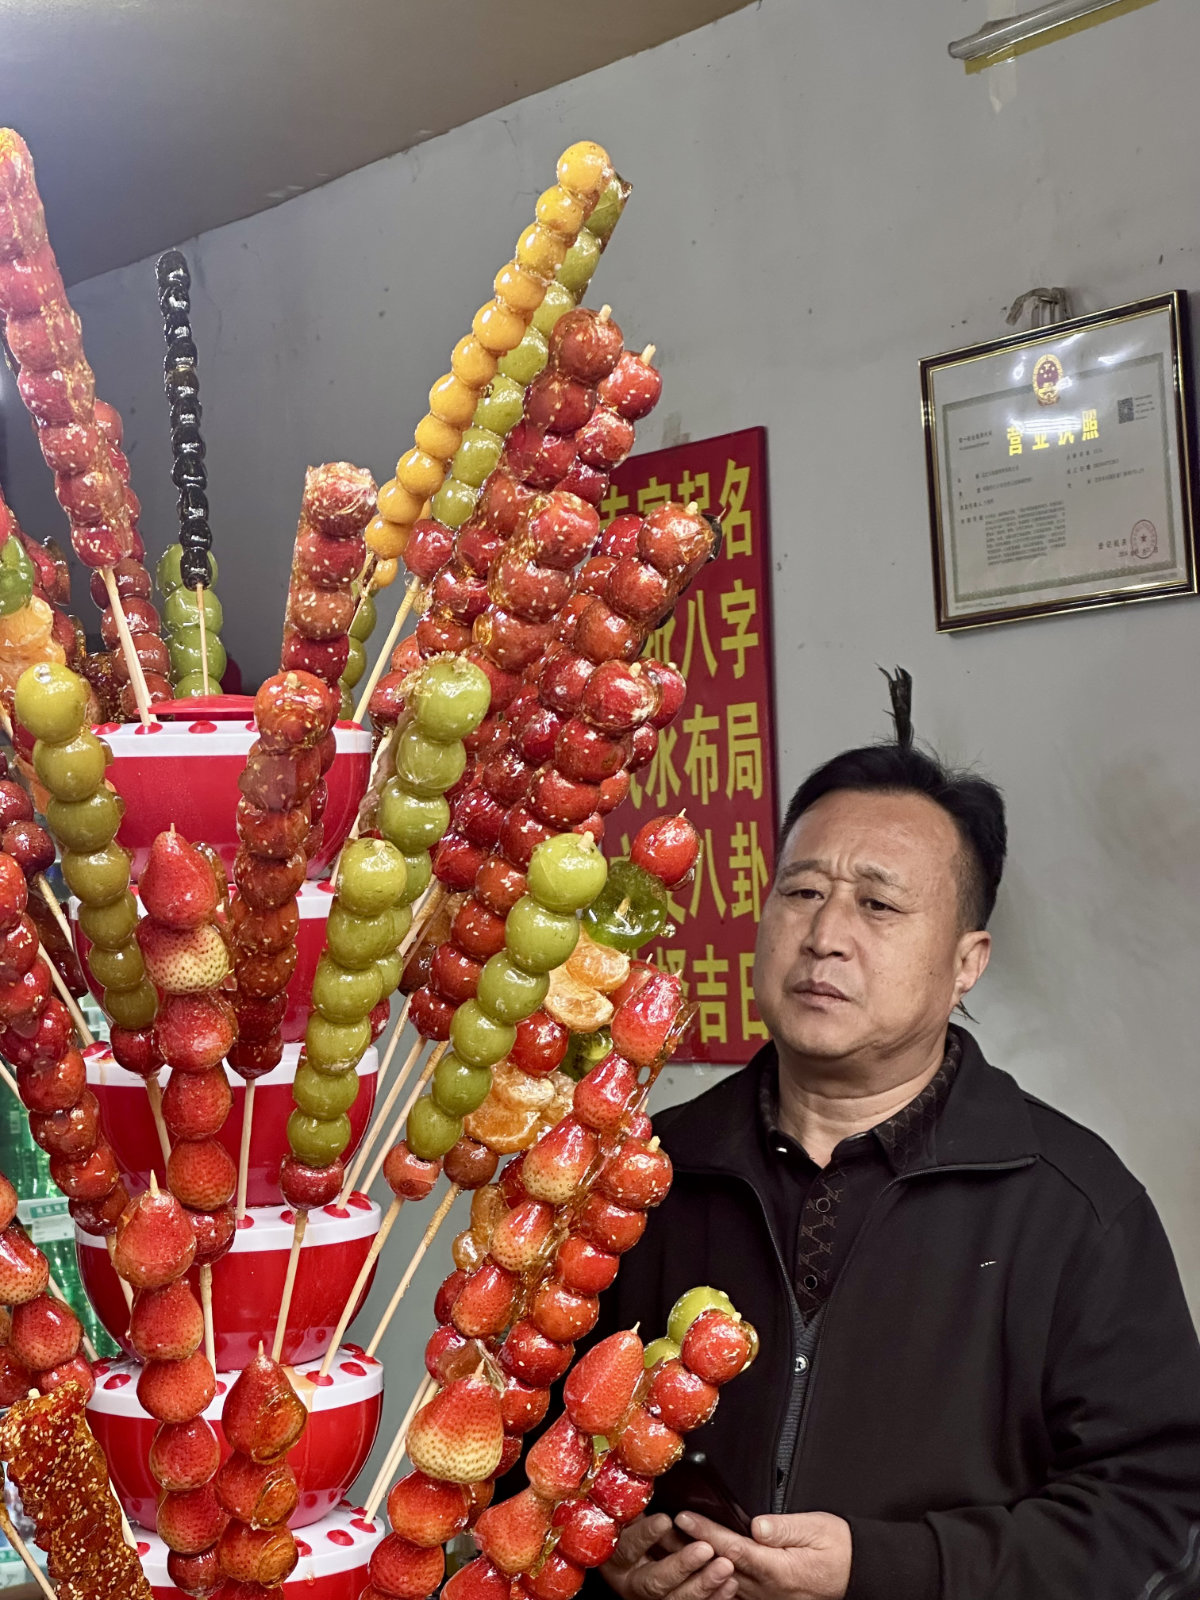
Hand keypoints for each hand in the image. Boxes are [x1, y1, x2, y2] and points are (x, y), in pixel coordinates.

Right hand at [601, 1513, 737, 1599]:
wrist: (639, 1558)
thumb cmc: (636, 1527)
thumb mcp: (631, 1513)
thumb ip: (637, 1504)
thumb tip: (649, 1476)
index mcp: (618, 1556)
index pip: (628, 1547)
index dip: (646, 1535)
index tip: (665, 1520)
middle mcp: (632, 1582)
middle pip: (654, 1581)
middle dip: (681, 1566)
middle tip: (705, 1549)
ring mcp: (653, 1598)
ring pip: (675, 1599)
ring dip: (703, 1584)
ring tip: (725, 1566)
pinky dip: (715, 1597)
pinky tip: (730, 1584)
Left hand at [673, 1511, 852, 1599]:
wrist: (854, 1574)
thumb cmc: (837, 1549)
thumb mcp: (816, 1528)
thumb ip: (783, 1527)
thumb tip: (757, 1524)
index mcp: (776, 1568)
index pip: (731, 1548)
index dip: (704, 1532)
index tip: (682, 1517)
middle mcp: (765, 1588)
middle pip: (717, 1565)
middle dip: (687, 1547)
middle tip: (660, 1530)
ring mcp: (763, 1597)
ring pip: (718, 1580)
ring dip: (693, 1562)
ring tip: (668, 1544)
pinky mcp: (764, 1598)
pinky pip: (730, 1591)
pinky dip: (709, 1578)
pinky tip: (694, 1566)